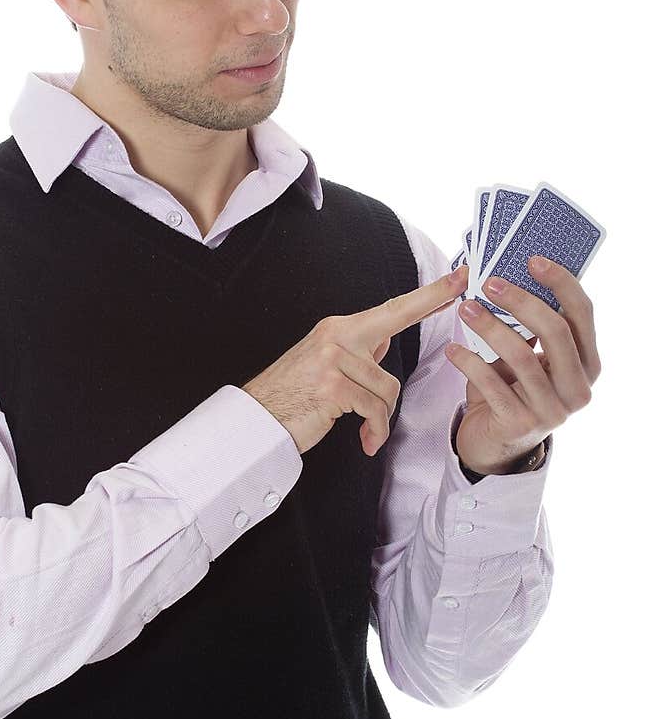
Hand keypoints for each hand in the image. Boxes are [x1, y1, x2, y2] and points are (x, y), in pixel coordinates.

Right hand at [243, 264, 469, 454]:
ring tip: (366, 428)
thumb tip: (385, 337)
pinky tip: (366, 439)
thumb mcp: (324, 364)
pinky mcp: (333, 386)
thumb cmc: (292, 396)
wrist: (258, 421)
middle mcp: (336, 336)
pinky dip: (375, 430)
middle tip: (461, 280)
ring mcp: (333, 359)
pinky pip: (375, 410)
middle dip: (431, 298)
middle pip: (396, 319)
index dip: (426, 295)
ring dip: (381, 415)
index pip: (390, 309)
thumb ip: (358, 350)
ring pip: (388, 386)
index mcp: (338, 329)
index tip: (455, 279)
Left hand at [446, 255, 601, 474]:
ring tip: (465, 309)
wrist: (494, 444)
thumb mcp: (528, 358)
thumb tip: (509, 278)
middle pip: (556, 332)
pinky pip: (492, 384)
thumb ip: (529, 328)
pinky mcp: (520, 425)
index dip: (561, 283)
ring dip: (489, 326)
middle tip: (489, 283)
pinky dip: (469, 362)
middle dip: (521, 302)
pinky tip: (452, 350)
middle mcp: (578, 389)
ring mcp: (552, 411)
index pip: (582, 315)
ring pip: (522, 356)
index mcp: (587, 364)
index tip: (533, 260)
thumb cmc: (512, 391)